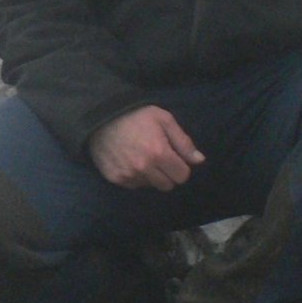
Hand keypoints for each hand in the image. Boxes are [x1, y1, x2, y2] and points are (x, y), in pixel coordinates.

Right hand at [89, 105, 204, 190]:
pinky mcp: (115, 178)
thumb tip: (199, 160)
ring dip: (152, 176)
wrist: (102, 117)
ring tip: (144, 157)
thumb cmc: (137, 116)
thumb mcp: (165, 120)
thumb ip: (183, 142)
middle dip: (168, 173)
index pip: (182, 176)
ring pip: (151, 186)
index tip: (175, 157)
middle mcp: (144, 168)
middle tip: (160, 158)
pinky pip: (134, 185)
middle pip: (168, 185)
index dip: (181, 167)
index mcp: (159, 153)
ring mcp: (128, 175)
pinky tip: (131, 161)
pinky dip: (137, 177)